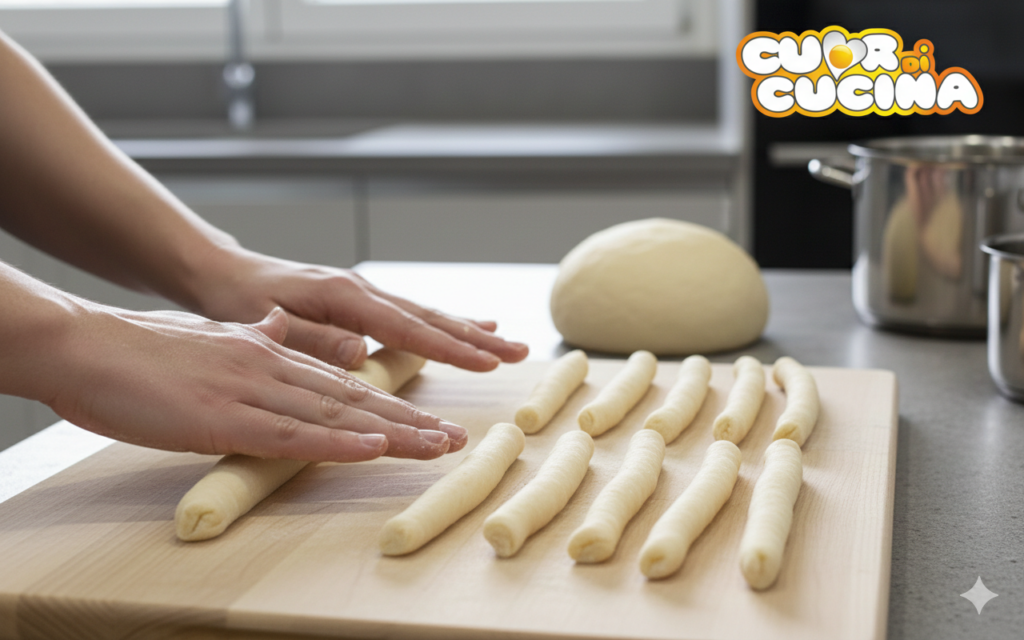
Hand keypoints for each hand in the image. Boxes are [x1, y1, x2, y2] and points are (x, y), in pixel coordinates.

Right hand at [46, 305, 466, 461]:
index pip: (344, 377)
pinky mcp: (224, 415)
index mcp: (270, 350)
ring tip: (439, 446)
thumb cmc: (142, 351)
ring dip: (393, 431)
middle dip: (410, 417)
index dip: (391, 396)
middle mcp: (273, 363)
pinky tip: (374, 448)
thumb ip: (249, 341)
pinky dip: (337, 442)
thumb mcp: (211, 343)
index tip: (428, 415)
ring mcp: (252, 387)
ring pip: (337, 412)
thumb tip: (272, 332)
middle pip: (355, 394)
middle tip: (456, 437)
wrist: (85, 343)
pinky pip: (292, 432)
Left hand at [192, 249, 528, 370]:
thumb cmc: (236, 300)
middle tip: (520, 354)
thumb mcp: (261, 320)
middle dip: (475, 339)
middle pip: (429, 317)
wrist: (220, 272)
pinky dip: (444, 324)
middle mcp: (360, 290)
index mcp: (341, 296)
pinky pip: (411, 315)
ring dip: (468, 331)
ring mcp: (363, 294)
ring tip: (508, 344)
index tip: (487, 364)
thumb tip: (360, 352)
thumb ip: (310, 338)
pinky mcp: (360, 302)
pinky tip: (468, 328)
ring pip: (426, 314)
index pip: (406, 327)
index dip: (449, 347)